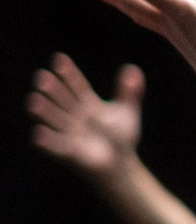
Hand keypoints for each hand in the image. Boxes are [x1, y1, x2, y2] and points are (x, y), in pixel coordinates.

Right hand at [26, 54, 145, 180]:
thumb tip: (134, 68)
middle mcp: (75, 117)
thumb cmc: (120, 136)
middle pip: (62, 100)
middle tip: (41, 77)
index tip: (59, 59)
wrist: (120, 164)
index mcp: (88, 104)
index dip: (69, 74)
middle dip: (52, 90)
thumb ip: (130, 92)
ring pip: (55, 120)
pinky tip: (38, 134)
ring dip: (44, 112)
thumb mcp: (127, 111)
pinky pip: (56, 146)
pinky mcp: (70, 153)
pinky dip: (47, 142)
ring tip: (33, 101)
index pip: (77, 86)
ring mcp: (71, 134)